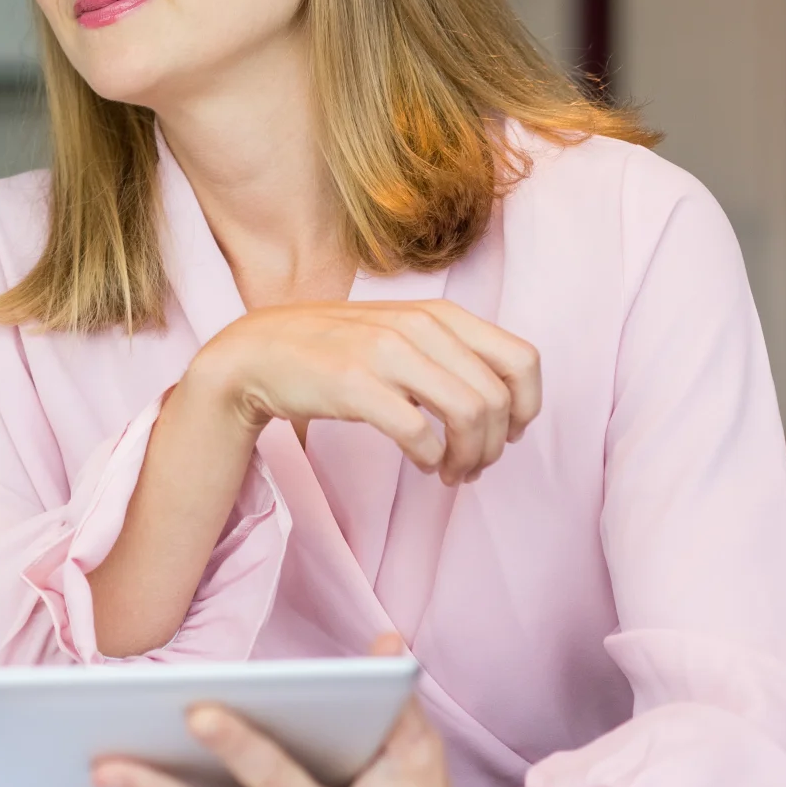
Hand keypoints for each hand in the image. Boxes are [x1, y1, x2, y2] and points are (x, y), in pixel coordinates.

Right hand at [185, 300, 539, 484]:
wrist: (258, 351)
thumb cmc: (335, 348)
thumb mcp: (402, 332)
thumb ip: (451, 352)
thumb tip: (506, 404)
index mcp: (439, 314)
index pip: (522, 360)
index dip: (527, 407)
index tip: (509, 432)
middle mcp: (419, 327)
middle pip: (497, 399)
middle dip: (495, 446)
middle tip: (473, 466)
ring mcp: (386, 352)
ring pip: (469, 415)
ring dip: (469, 457)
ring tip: (451, 472)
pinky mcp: (355, 384)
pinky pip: (420, 433)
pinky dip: (432, 459)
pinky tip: (423, 464)